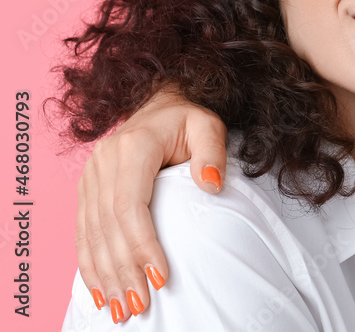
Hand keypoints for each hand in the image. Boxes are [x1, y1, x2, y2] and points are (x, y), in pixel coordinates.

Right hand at [74, 89, 228, 322]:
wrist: (161, 102)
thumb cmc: (189, 119)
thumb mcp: (208, 126)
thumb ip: (212, 153)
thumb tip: (211, 185)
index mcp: (134, 147)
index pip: (131, 205)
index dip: (142, 244)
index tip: (160, 277)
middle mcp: (105, 162)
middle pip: (109, 226)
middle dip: (122, 270)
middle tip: (139, 305)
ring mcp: (92, 176)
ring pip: (92, 233)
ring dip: (104, 274)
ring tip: (120, 308)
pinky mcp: (88, 188)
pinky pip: (84, 230)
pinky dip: (89, 263)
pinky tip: (99, 290)